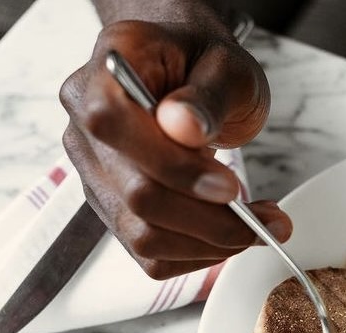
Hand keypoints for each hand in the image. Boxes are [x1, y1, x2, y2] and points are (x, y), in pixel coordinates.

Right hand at [60, 2, 291, 278]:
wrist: (190, 78)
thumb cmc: (203, 64)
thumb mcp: (225, 64)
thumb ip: (206, 94)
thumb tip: (183, 126)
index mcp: (101, 78)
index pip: (114, 127)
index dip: (173, 166)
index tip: (230, 186)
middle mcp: (84, 131)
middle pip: (135, 196)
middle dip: (208, 218)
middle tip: (261, 217)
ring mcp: (96, 177)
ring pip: (143, 236)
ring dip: (209, 244)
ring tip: (256, 226)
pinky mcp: (115, 211)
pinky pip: (151, 255)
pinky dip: (198, 254)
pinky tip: (230, 234)